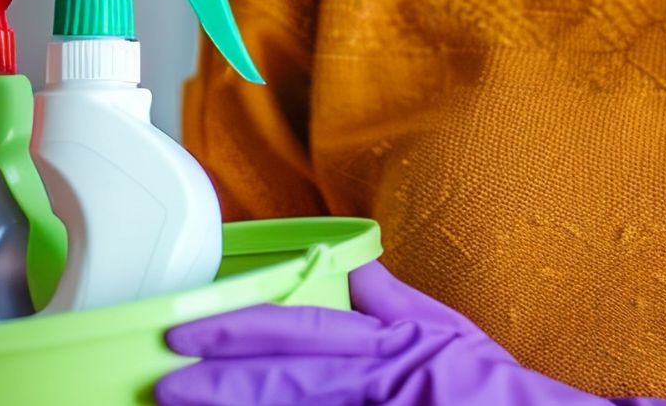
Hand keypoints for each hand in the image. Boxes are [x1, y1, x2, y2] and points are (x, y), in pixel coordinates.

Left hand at [156, 259, 665, 405]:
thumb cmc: (501, 390)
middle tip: (164, 378)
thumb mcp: (450, 334)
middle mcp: (386, 382)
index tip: (188, 334)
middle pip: (292, 379)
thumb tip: (355, 274)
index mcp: (393, 347)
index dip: (243, 332)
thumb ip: (396, 305)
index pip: (304, 335)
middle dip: (224, 379)